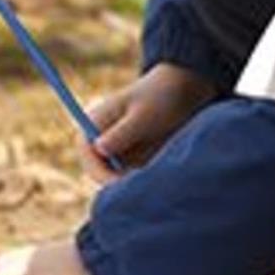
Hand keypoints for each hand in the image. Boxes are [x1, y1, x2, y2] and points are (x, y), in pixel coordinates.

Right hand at [80, 62, 216, 183]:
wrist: (185, 89)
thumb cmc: (160, 96)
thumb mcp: (142, 115)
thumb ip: (121, 133)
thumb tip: (98, 149)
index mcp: (94, 124)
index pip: (89, 159)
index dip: (102, 175)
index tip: (122, 185)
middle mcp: (102, 140)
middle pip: (103, 173)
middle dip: (122, 182)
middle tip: (147, 184)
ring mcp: (119, 150)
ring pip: (122, 178)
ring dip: (138, 179)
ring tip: (161, 161)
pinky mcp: (136, 158)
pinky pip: (138, 176)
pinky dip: (149, 175)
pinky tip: (166, 161)